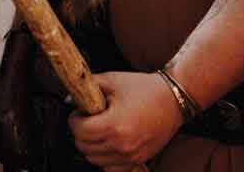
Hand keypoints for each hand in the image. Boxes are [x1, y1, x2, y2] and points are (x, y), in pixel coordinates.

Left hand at [69, 71, 184, 168]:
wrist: (173, 100)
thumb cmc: (144, 89)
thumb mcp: (112, 81)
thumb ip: (88, 87)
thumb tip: (70, 99)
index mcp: (114, 125)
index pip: (79, 131)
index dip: (74, 119)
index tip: (79, 112)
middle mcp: (122, 145)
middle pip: (84, 147)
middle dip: (80, 132)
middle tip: (86, 119)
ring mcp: (131, 155)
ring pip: (95, 160)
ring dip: (90, 146)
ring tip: (97, 130)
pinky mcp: (138, 159)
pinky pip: (111, 168)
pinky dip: (104, 158)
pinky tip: (107, 143)